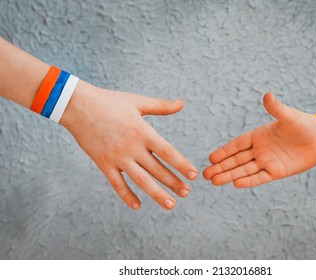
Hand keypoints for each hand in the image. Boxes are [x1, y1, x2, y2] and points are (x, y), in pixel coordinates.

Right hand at [61, 81, 197, 209]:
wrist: (78, 106)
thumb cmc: (110, 101)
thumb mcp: (137, 102)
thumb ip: (161, 106)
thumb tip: (182, 103)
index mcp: (142, 131)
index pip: (167, 152)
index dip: (181, 164)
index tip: (193, 175)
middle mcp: (132, 147)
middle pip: (157, 169)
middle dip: (174, 182)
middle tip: (187, 193)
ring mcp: (117, 157)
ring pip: (141, 180)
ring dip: (157, 194)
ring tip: (170, 204)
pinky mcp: (103, 164)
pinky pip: (117, 184)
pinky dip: (127, 196)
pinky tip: (137, 206)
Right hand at [203, 93, 315, 187]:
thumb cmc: (304, 124)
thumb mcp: (289, 116)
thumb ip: (276, 108)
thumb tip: (267, 95)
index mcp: (258, 135)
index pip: (237, 145)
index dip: (224, 151)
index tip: (211, 158)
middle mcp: (259, 149)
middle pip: (236, 160)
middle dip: (221, 167)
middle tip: (205, 174)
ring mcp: (267, 161)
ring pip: (244, 170)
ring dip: (229, 175)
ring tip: (214, 182)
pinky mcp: (276, 171)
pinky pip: (259, 177)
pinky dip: (248, 181)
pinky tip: (235, 184)